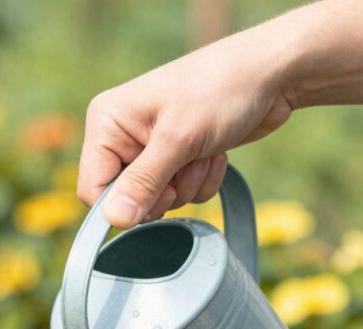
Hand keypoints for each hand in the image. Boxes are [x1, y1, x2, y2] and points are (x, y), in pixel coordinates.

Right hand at [77, 23, 294, 228]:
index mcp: (108, 122)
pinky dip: (203, 179)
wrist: (269, 74)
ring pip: (160, 199)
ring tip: (204, 150)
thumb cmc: (220, 89)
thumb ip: (143, 183)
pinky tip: (215, 152)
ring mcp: (152, 147)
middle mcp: (124, 135)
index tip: (159, 194)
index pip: (93, 189)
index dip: (124, 204)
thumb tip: (115, 220)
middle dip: (165, 191)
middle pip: (129, 199)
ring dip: (189, 183)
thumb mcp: (178, 138)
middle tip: (187, 163)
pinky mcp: (180, 157)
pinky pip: (183, 193)